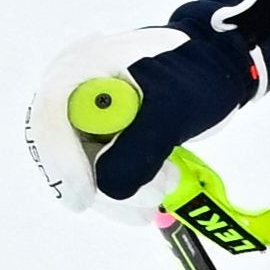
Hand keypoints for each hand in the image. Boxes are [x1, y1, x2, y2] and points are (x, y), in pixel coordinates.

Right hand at [24, 0, 269, 223]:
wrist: (219, 66)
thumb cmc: (199, 75)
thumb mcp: (175, 108)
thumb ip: (140, 147)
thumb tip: (107, 189)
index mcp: (82, 67)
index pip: (49, 121)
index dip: (63, 164)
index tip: (87, 198)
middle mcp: (71, 91)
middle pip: (61, 153)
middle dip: (102, 186)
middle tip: (148, 202)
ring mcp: (82, 115)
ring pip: (79, 170)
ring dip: (118, 194)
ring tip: (165, 190)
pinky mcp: (97, 136)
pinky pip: (96, 172)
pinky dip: (122, 190)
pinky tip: (152, 197)